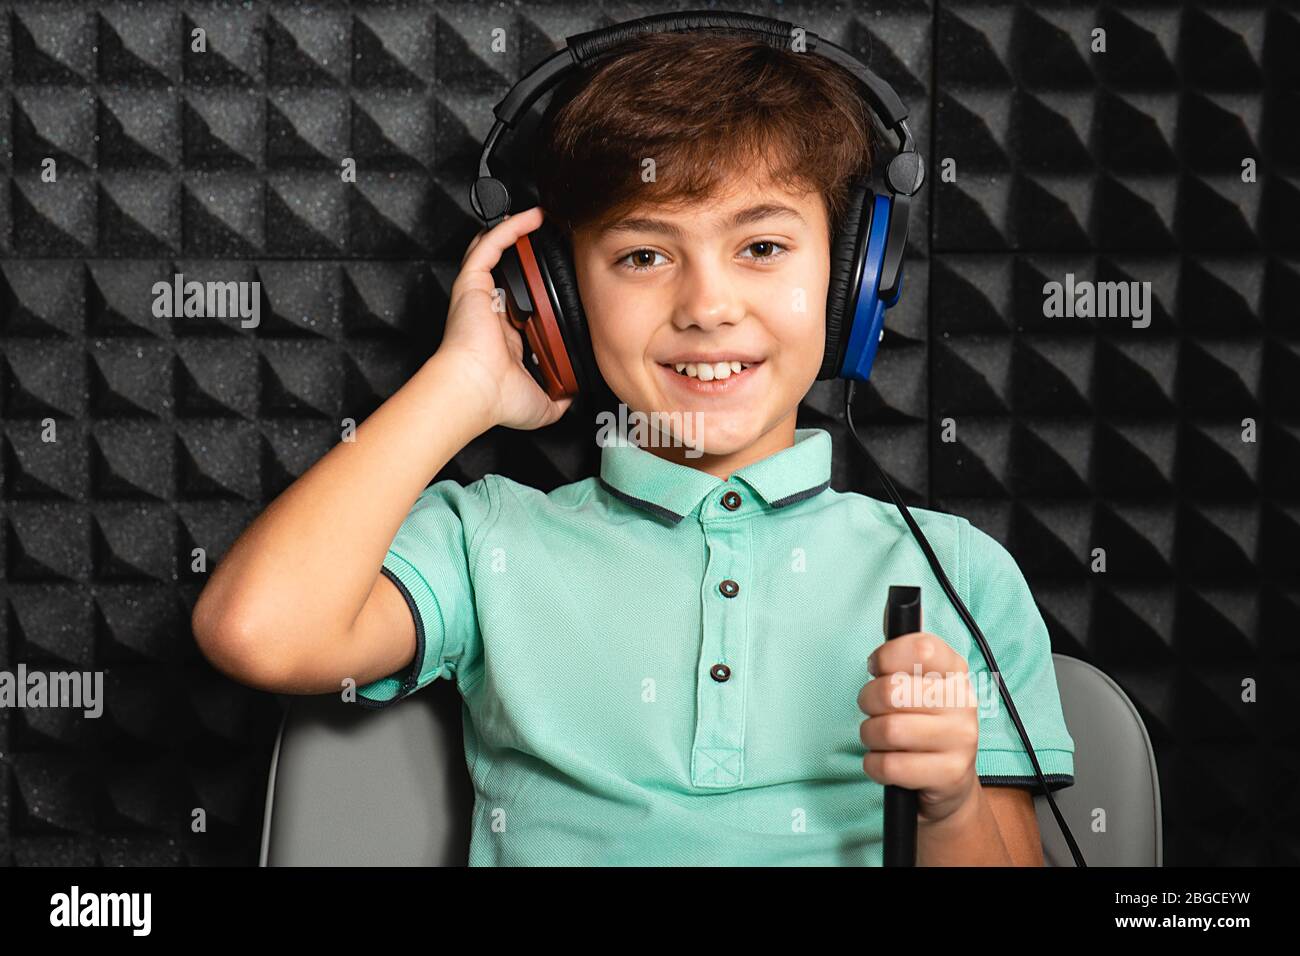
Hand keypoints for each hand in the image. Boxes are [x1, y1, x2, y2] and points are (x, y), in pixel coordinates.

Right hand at [435, 206, 574, 430]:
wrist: (475, 389)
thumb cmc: (497, 399)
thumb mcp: (543, 404)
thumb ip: (561, 397)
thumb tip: (573, 394)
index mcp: (506, 337)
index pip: (523, 302)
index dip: (541, 287)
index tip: (564, 277)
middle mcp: (492, 312)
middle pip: (509, 271)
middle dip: (528, 252)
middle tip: (553, 237)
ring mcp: (481, 294)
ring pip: (497, 252)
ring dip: (518, 232)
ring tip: (542, 218)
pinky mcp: (473, 282)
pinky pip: (491, 244)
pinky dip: (510, 227)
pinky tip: (532, 216)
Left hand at [857, 630, 980, 825]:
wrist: (950, 782)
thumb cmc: (925, 724)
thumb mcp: (920, 683)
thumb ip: (903, 650)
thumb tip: (892, 607)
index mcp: (955, 671)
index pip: (921, 646)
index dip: (886, 656)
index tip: (877, 668)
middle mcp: (963, 701)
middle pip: (893, 690)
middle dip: (868, 700)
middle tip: (872, 708)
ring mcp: (961, 740)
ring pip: (888, 730)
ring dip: (869, 735)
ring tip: (879, 737)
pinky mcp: (950, 774)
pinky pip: (890, 766)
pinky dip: (874, 765)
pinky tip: (885, 761)